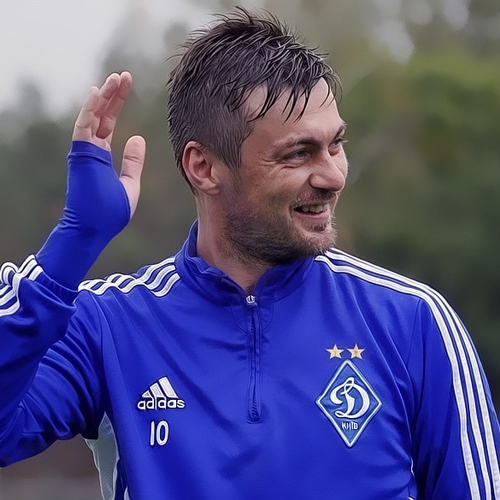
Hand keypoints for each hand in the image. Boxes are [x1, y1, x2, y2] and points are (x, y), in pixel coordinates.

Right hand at [72, 71, 144, 216]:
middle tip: (124, 75)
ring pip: (94, 116)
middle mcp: (92, 149)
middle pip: (103, 114)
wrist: (94, 229)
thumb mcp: (130, 184)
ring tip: (117, 78)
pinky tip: (98, 91)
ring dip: (104, 96)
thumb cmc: (110, 212)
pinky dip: (90, 109)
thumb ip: (132, 162)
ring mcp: (85, 151)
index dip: (117, 104)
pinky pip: (84, 126)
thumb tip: (137, 139)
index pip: (109, 123)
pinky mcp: (81, 154)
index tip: (126, 86)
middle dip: (113, 94)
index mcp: (102, 155)